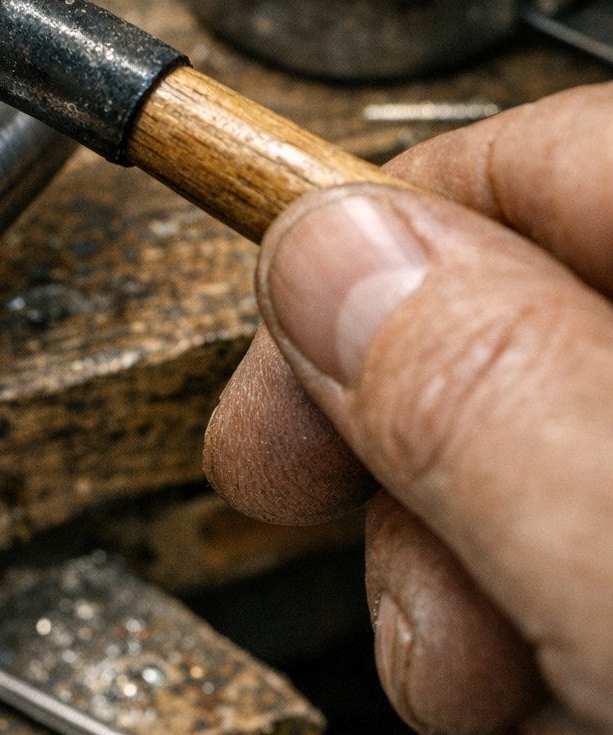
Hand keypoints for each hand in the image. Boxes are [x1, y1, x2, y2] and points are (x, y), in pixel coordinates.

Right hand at [204, 83, 612, 733]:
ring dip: (440, 550)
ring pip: (525, 429)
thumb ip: (492, 396)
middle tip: (306, 502)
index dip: (369, 234)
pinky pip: (562, 524)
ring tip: (480, 676)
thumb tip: (327, 252)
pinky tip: (540, 682)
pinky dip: (515, 605)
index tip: (273, 348)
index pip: (532, 152)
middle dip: (388, 425)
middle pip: (510, 298)